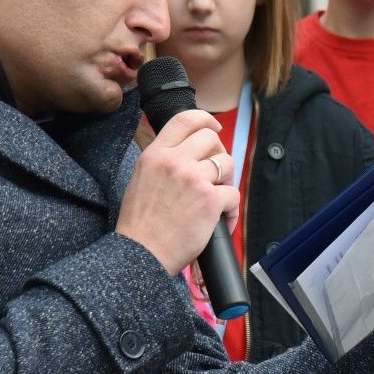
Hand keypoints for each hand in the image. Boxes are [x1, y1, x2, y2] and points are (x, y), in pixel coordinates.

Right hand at [117, 109, 238, 274]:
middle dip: (218, 153)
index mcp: (155, 154)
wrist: (140, 253)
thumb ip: (162, 163)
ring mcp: (193, 179)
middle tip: (216, 173)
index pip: (185, 119)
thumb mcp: (141, 180)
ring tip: (218, 197)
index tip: (214, 128)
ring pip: (226, 163)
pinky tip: (222, 221)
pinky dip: (231, 210)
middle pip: (211, 138)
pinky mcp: (209, 200)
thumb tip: (186, 154)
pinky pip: (233, 194)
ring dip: (227, 180)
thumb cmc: (140, 225)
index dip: (205, 119)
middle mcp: (174, 161)